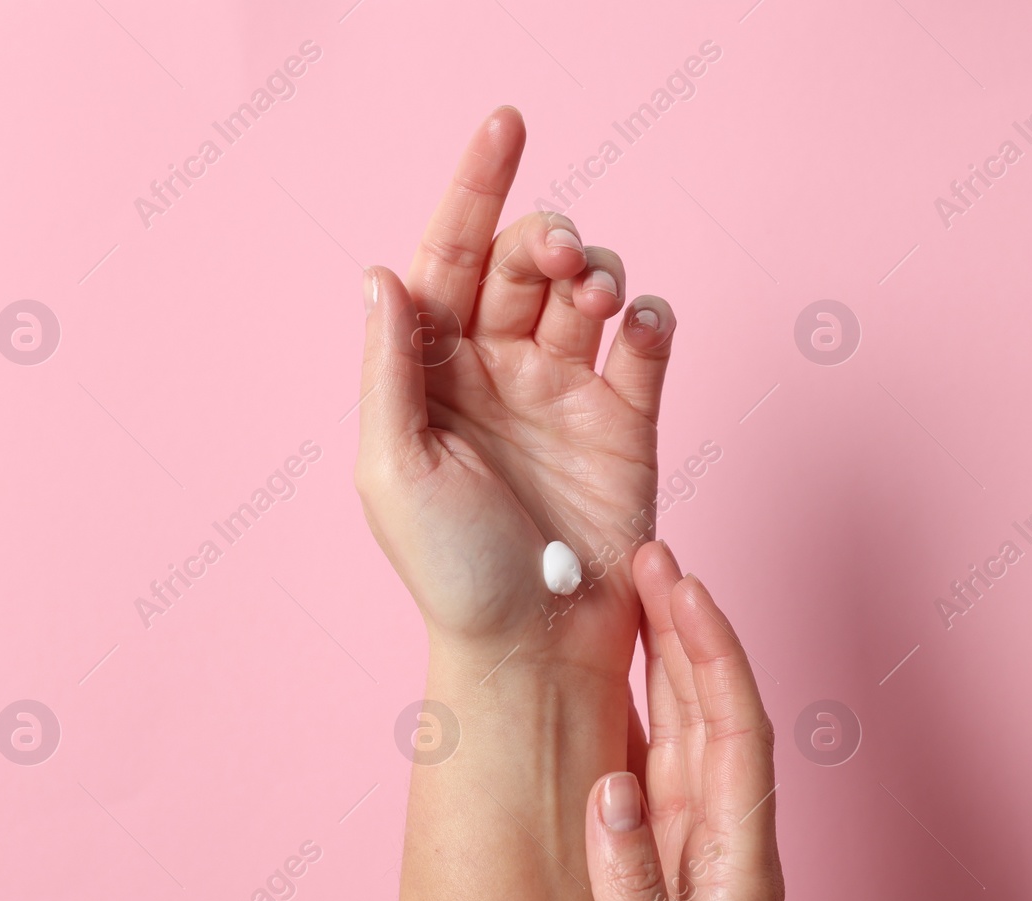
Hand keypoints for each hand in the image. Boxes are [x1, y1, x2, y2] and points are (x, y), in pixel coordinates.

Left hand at [354, 105, 676, 674]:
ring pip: (586, 291)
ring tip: (595, 299)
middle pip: (521, 262)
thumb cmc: (452, 571)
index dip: (472, 187)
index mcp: (432, 373)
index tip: (505, 123)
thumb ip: (390, 366)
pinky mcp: (627, 423)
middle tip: (557, 259)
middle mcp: (498, 371)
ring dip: (595, 271)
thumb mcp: (392, 468)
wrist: (535, 647)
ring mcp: (565, 394)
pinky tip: (637, 327)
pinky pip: (644, 345)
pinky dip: (648, 319)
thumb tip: (383, 273)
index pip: (449, 256)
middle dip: (542, 236)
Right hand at [576, 541, 784, 900]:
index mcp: (743, 873)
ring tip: (639, 596)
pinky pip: (659, 774)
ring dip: (671, 662)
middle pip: (719, 716)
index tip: (680, 585)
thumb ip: (631, 893)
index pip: (736, 734)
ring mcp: (702, 858)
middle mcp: (731, 851)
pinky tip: (622, 684)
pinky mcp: (670, 872)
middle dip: (692, 631)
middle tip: (652, 557)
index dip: (712, 652)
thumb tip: (608, 789)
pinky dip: (643, 717)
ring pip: (691, 736)